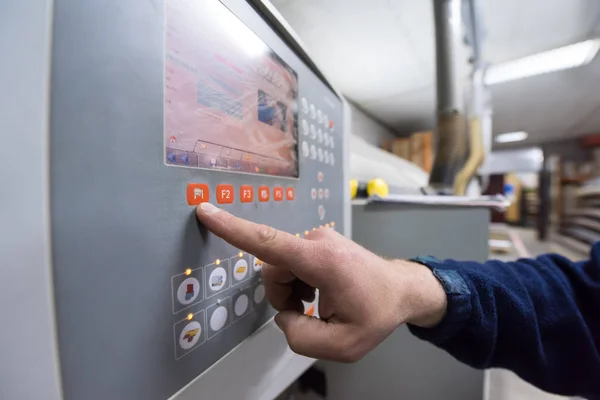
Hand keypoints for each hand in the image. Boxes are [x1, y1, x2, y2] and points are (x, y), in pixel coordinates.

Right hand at [196, 203, 446, 361]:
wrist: (402, 289)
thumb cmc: (377, 313)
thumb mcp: (344, 345)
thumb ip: (301, 337)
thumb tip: (284, 315)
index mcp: (321, 260)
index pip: (268, 242)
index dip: (233, 228)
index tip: (206, 210)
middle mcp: (316, 241)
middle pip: (273, 270)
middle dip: (282, 297)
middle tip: (309, 314)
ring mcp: (318, 238)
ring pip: (280, 268)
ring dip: (291, 291)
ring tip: (317, 304)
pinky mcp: (318, 241)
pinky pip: (291, 263)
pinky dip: (297, 283)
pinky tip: (318, 294)